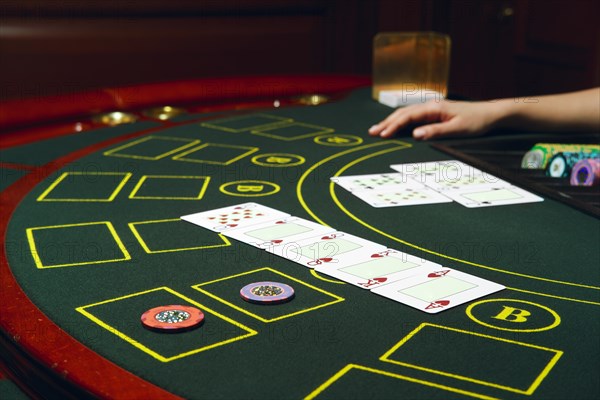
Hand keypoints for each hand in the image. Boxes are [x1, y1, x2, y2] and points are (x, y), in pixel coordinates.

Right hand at [368, 99, 500, 139]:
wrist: (491, 114)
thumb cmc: (477, 121)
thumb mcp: (457, 129)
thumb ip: (436, 131)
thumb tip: (415, 134)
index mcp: (434, 107)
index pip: (408, 116)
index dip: (393, 125)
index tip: (382, 135)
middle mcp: (430, 106)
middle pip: (403, 113)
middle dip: (386, 123)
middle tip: (371, 132)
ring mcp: (432, 109)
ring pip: (406, 114)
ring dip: (391, 122)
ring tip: (377, 130)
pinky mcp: (434, 113)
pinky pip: (413, 117)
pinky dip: (400, 122)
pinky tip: (394, 126)